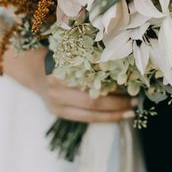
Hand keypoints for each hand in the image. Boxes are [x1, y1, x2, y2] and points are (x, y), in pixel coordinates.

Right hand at [3, 46, 135, 122]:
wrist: (35, 71)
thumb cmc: (61, 57)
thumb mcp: (72, 53)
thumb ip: (90, 59)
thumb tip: (123, 64)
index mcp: (61, 69)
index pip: (92, 79)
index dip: (112, 82)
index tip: (130, 80)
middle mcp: (57, 89)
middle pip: (92, 99)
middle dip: (117, 101)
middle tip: (135, 99)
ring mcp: (57, 104)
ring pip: (91, 112)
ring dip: (114, 112)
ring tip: (131, 110)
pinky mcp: (59, 113)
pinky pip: (86, 119)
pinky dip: (104, 118)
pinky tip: (119, 116)